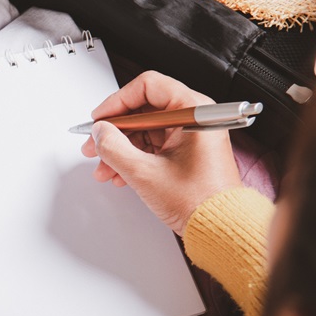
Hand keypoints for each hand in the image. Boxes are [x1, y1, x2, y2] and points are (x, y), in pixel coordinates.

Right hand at [81, 71, 241, 235]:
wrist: (219, 228)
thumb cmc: (201, 201)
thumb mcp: (145, 173)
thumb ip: (114, 148)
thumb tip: (100, 133)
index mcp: (194, 111)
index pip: (148, 87)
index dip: (117, 102)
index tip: (100, 118)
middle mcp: (195, 118)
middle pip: (143, 110)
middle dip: (114, 130)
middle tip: (96, 143)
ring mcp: (190, 135)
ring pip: (144, 130)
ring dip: (120, 148)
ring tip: (104, 166)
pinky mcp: (186, 152)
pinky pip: (152, 145)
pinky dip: (133, 157)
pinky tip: (118, 173)